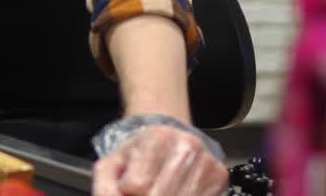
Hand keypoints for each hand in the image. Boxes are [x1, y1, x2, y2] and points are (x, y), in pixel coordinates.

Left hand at [92, 124, 227, 195]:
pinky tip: (175, 190)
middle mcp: (186, 147)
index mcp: (156, 137)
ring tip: (158, 188)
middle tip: (143, 189)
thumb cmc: (141, 152)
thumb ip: (106, 185)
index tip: (129, 185)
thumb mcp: (114, 161)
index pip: (137, 187)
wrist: (170, 135)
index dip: (127, 191)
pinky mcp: (219, 176)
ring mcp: (206, 162)